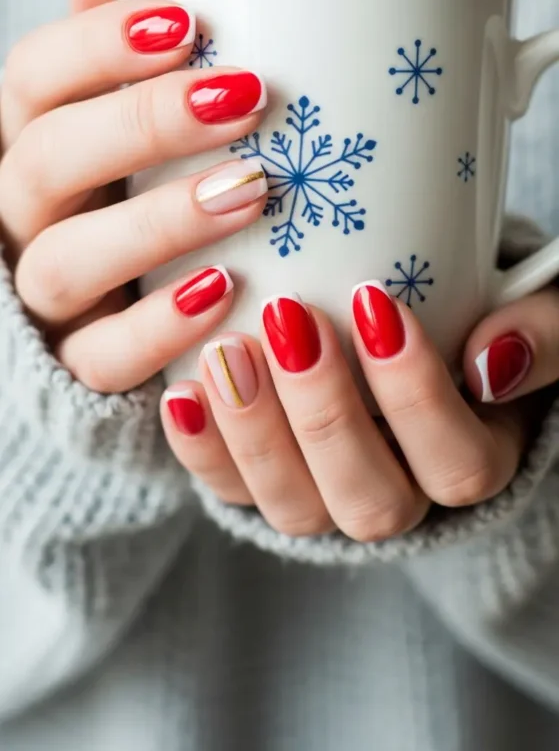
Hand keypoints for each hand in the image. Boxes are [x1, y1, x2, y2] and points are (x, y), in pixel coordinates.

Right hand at [0, 0, 267, 391]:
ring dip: (159, 222)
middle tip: (245, 97)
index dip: (97, 43)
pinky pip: (104, 355)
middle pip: (48, 158)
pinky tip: (225, 294)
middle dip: (144, 123)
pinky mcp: (75, 363)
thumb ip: (108, 54)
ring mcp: (42, 294)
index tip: (189, 21)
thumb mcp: (112, 121)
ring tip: (251, 189)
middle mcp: (20, 213)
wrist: (104, 312)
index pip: (31, 78)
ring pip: (68, 259)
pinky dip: (160, 329)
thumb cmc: (122, 193)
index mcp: (28, 140)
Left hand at [161, 285, 558, 535]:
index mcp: (473, 460)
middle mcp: (402, 496)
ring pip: (295, 506)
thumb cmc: (485, 312)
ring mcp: (328, 497)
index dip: (415, 396)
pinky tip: (182, 390)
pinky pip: (231, 491)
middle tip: (290, 316)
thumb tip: (491, 359)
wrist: (429, 323)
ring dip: (255, 432)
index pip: (458, 464)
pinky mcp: (266, 483)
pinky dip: (202, 447)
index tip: (377, 302)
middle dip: (325, 412)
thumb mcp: (539, 315)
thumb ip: (542, 335)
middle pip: (369, 499)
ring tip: (226, 351)